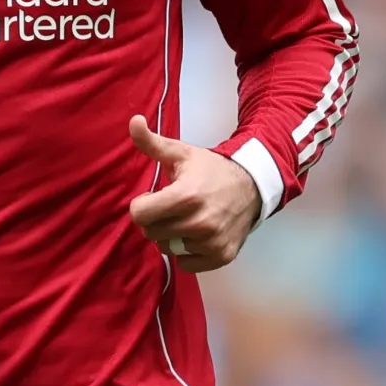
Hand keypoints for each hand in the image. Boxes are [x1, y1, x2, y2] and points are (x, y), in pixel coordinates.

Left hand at [126, 115, 262, 272]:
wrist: (252, 186)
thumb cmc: (211, 169)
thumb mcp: (181, 153)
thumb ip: (152, 142)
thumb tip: (133, 121)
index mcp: (185, 196)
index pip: (140, 215)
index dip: (142, 205)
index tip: (153, 197)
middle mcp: (199, 222)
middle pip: (151, 233)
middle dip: (155, 220)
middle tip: (170, 208)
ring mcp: (211, 242)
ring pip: (167, 249)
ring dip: (170, 236)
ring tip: (184, 219)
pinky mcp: (221, 256)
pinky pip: (186, 264)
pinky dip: (187, 252)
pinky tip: (196, 234)